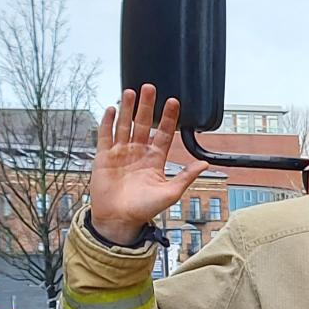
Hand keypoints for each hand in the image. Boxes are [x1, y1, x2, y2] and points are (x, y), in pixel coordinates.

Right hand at [88, 86, 206, 244]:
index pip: (163, 133)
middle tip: (150, 88)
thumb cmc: (144, 209)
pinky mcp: (104, 157)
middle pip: (143, 123)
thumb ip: (185, 177)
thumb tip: (204, 164)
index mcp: (155, 159)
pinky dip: (107, 123)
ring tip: (130, 92)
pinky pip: (105, 136)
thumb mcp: (170, 193)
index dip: (168, 118)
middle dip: (147, 106)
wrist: (119, 220)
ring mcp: (120, 153)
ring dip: (127, 109)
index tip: (173, 102)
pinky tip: (110, 109)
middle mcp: (138, 152)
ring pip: (125, 125)